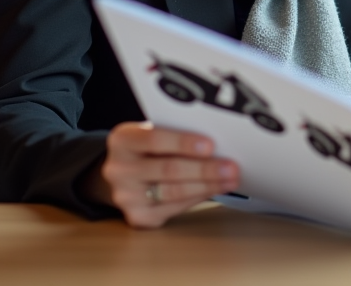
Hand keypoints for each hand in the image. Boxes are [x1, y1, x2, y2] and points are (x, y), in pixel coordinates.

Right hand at [83, 121, 240, 228]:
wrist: (124, 174)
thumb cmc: (148, 149)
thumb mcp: (152, 133)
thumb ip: (175, 135)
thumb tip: (218, 143)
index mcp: (123, 140)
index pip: (153, 139)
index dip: (183, 142)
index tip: (211, 145)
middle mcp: (119, 169)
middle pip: (168, 169)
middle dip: (204, 169)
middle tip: (231, 167)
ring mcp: (126, 196)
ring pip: (174, 191)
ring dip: (207, 185)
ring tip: (230, 180)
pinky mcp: (138, 216)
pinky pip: (174, 207)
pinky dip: (199, 197)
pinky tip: (215, 189)